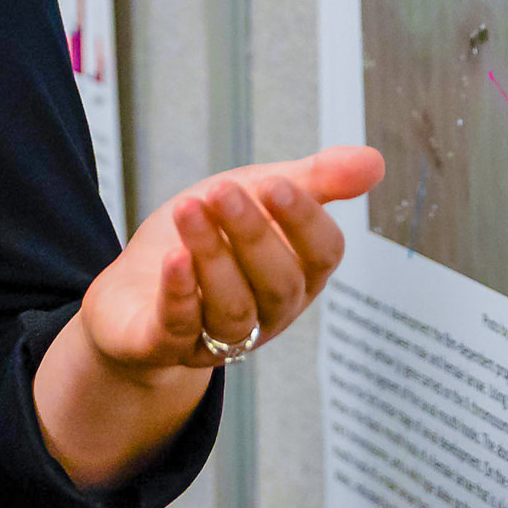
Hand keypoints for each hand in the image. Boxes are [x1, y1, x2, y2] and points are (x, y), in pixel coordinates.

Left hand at [81, 145, 384, 372]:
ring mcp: (218, 337)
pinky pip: (180, 328)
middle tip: (221, 191)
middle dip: (253, 234)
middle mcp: (266, 314)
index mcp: (296, 275)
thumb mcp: (254, 197)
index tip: (275, 184)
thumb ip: (313, 181)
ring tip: (188, 209)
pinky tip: (173, 259)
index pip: (322, 256)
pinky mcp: (165, 346)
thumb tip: (375, 161)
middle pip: (278, 282)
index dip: (304, 221)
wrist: (133, 292)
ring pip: (232, 307)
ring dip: (212, 256)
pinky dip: (179, 294)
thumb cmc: (206, 240)